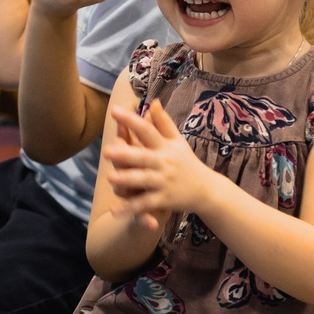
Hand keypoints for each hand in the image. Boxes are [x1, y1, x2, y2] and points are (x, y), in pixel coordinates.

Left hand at [104, 100, 219, 226]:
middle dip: (126, 154)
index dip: (131, 120)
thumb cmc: (188, 163)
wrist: (206, 190)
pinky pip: (144, 204)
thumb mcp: (178, 141)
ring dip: (127, 180)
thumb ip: (164, 122)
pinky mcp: (164, 200)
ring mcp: (164, 182)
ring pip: (143, 181)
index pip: (147, 130)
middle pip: (143, 157)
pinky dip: (130, 208)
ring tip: (110, 178)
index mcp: (165, 146)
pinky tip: (115, 211)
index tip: (114, 110)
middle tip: (107, 151)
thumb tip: (153, 102)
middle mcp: (164, 163)